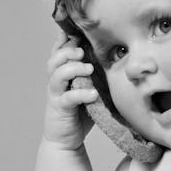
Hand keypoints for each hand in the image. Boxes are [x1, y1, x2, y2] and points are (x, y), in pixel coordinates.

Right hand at [43, 32, 98, 149]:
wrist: (67, 140)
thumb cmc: (80, 112)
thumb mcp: (89, 88)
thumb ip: (95, 74)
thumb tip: (116, 56)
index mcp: (62, 74)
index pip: (59, 51)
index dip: (66, 39)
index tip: (78, 31)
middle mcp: (56, 82)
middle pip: (54, 59)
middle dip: (68, 51)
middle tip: (83, 51)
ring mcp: (56, 95)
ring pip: (57, 75)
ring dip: (73, 68)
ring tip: (89, 69)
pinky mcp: (59, 109)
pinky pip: (67, 98)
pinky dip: (80, 94)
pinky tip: (93, 94)